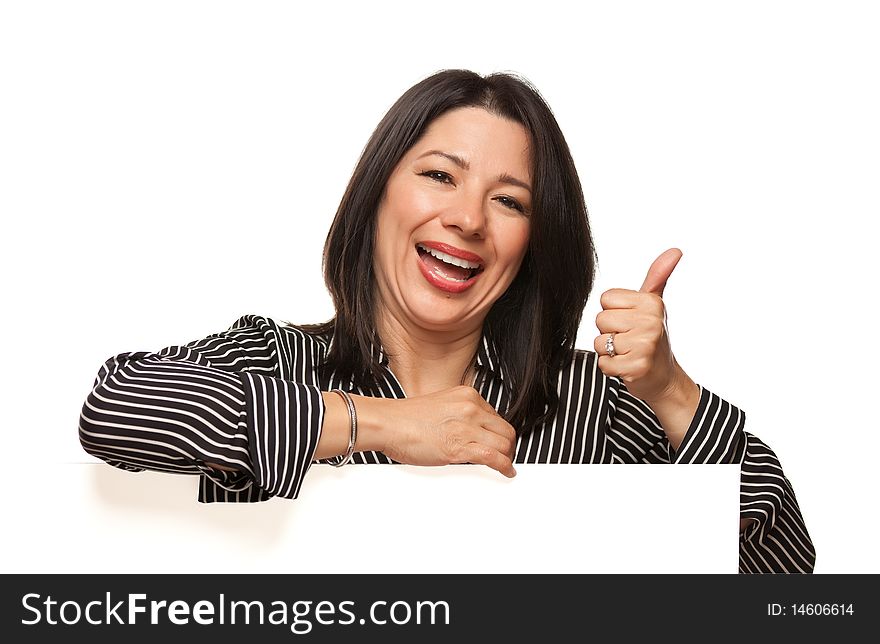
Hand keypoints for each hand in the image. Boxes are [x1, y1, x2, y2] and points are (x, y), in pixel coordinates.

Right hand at [373, 386, 516, 477]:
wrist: (388, 423)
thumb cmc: (405, 418)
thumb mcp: (441, 405)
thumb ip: (458, 413)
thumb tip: (470, 429)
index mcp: (466, 395)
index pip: (495, 416)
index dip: (498, 432)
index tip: (497, 441)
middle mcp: (470, 408)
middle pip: (505, 430)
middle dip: (508, 445)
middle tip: (504, 455)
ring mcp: (467, 427)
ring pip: (504, 444)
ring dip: (507, 457)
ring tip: (504, 465)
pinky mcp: (461, 446)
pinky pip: (494, 458)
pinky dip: (505, 467)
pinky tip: (506, 472)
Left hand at [594, 248, 686, 402]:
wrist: (664, 377)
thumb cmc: (652, 338)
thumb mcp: (654, 305)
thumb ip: (657, 276)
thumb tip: (675, 250)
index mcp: (651, 302)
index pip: (606, 299)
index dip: (613, 312)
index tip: (630, 322)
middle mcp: (650, 321)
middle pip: (600, 320)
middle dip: (609, 333)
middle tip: (629, 340)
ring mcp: (645, 345)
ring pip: (599, 343)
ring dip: (609, 352)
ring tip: (628, 353)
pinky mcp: (636, 367)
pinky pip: (603, 363)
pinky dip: (611, 368)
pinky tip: (628, 367)